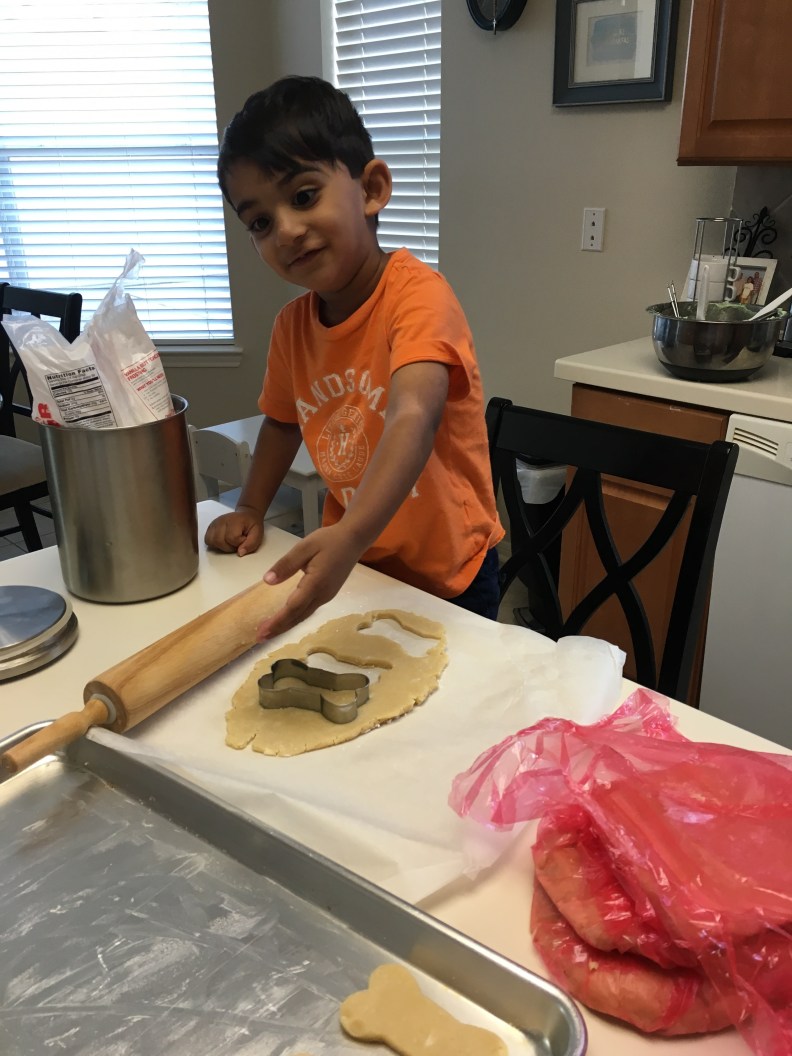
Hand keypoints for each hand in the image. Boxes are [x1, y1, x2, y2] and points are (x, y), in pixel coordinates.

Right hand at [204, 508, 263, 555]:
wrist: (247, 515)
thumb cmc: (252, 524)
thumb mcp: (258, 534)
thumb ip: (251, 544)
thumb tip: (240, 553)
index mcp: (234, 520)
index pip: (231, 538)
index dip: (239, 542)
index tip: (244, 538)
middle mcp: (222, 521)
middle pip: (219, 541)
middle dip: (229, 547)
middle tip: (237, 542)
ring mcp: (214, 523)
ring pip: (211, 541)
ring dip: (221, 546)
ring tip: (230, 542)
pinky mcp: (210, 527)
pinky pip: (207, 540)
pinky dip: (214, 543)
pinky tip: (223, 541)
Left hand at [256, 525, 361, 639]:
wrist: (353, 539)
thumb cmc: (329, 540)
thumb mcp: (305, 547)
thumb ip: (286, 564)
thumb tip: (267, 580)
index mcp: (315, 584)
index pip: (293, 607)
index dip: (277, 621)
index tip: (262, 631)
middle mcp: (322, 595)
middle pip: (298, 617)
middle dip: (279, 628)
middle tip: (260, 637)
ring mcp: (326, 596)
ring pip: (304, 615)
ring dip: (286, 625)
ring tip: (270, 632)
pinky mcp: (328, 594)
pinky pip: (309, 610)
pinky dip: (295, 618)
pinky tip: (287, 619)